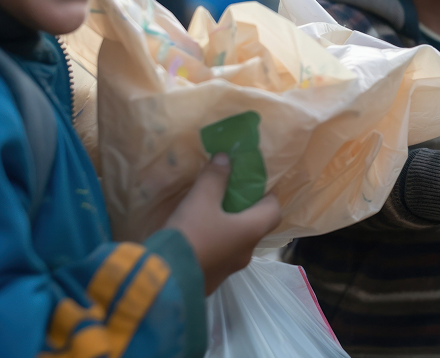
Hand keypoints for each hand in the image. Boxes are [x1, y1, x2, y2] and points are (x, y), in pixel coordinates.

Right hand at [163, 153, 281, 294]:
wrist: (165, 281)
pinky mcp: (212, 280)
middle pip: (254, 227)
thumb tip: (225, 158)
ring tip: (208, 214)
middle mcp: (246, 253)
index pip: (274, 211)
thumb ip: (215, 177)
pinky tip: (196, 236)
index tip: (254, 185)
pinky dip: (214, 244)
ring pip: (235, 243)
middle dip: (244, 211)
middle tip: (227, 195)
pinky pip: (219, 257)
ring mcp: (229, 270)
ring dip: (227, 228)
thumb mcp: (200, 199)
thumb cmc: (190, 235)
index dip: (268, 196)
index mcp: (251, 231)